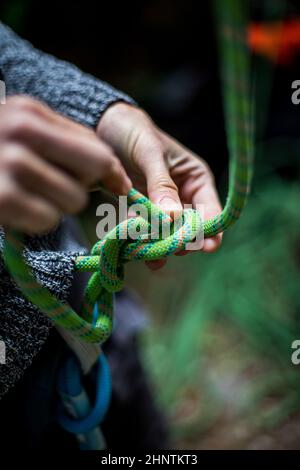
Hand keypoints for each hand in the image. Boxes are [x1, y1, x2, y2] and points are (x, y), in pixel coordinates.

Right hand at [0, 96, 130, 233]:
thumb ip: (69, 144)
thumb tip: (121, 181)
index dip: (108, 171)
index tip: (113, 184)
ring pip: (75, 199)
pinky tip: (21, 210)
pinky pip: (49, 219)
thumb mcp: (24, 130)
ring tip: (32, 194)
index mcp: (31, 113)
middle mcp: (22, 132)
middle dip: (83, 187)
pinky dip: (40, 221)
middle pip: (93, 170)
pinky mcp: (2, 198)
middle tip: (55, 186)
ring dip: (60, 205)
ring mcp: (11, 164)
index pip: (96, 149)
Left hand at [98, 102, 221, 268]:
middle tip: (170, 250)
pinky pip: (145, 232)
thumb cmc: (132, 132)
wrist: (101, 127)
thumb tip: (174, 218)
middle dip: (182, 241)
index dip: (210, 230)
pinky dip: (141, 242)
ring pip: (167, 235)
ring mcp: (162, 206)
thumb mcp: (149, 154)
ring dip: (160, 246)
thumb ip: (161, 185)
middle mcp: (183, 196)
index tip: (205, 247)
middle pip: (191, 229)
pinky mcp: (142, 212)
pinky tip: (134, 251)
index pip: (211, 210)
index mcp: (195, 179)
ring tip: (150, 255)